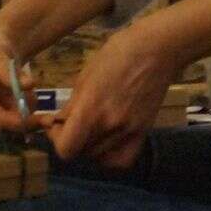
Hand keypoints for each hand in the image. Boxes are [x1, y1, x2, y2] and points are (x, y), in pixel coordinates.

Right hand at [0, 21, 38, 137]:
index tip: (45, 117)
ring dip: (27, 116)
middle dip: (27, 119)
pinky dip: (25, 117)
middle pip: (5, 130)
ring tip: (29, 94)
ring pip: (13, 131)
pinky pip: (15, 129)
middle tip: (44, 108)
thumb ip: (8, 71)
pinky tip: (24, 100)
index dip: (21, 122)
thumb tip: (28, 83)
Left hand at [48, 25, 181, 169]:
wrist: (156, 51)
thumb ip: (72, 105)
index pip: (66, 148)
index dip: (55, 140)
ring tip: (87, 131)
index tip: (55, 125)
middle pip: (81, 153)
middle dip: (70, 140)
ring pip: (100, 158)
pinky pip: (123, 159)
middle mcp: (110, 126)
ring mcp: (130, 131)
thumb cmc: (115, 55)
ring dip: (88, 148)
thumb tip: (59, 123)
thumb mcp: (84, 77)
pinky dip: (111, 157)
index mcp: (91, 109)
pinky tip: (105, 143)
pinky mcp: (144, 132)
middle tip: (69, 124)